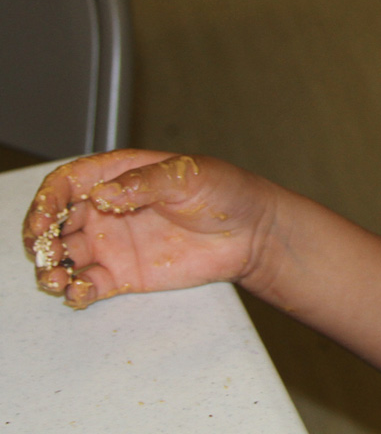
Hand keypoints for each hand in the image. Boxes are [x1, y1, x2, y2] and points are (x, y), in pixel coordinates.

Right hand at [22, 150, 277, 308]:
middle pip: (56, 222)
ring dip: (51, 268)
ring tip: (55, 279)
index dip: (48, 200)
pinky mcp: (124, 274)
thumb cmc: (225, 192)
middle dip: (41, 238)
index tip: (43, 219)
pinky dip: (76, 290)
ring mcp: (113, 243)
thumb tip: (105, 194)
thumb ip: (144, 183)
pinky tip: (80, 291)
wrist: (252, 232)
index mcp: (119, 176)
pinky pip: (87, 284)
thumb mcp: (187, 175)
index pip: (67, 183)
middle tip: (44, 253)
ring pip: (65, 256)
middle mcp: (108, 209)